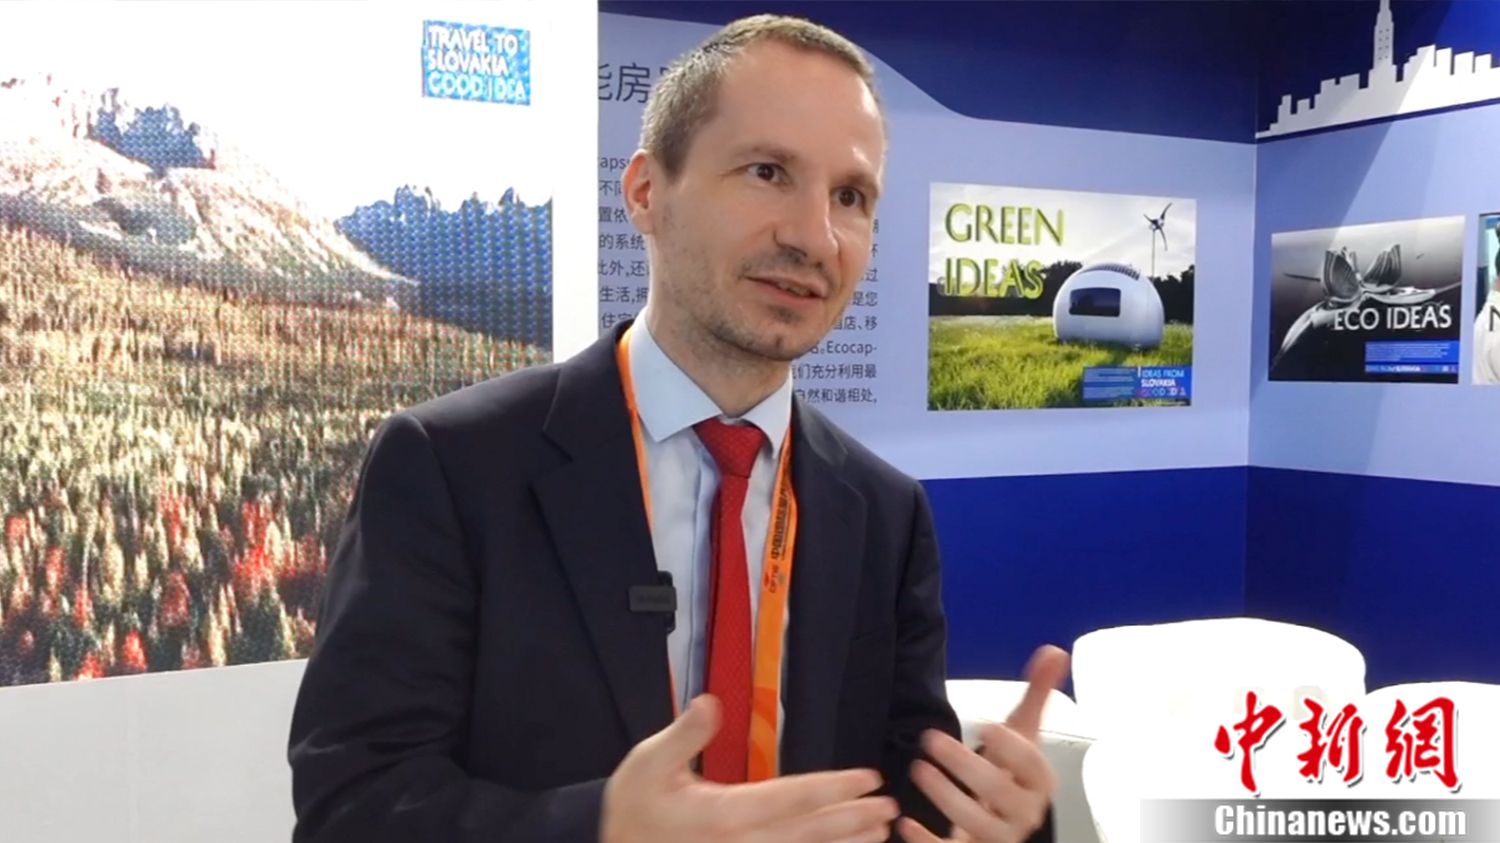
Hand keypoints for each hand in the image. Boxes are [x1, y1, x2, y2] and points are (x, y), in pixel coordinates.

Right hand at [602, 695, 900, 842]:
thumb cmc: (633, 805)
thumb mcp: (648, 762)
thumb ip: (685, 735)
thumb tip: (711, 702)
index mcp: (723, 814)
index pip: (791, 797)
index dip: (834, 788)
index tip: (868, 778)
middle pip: (808, 833)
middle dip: (853, 820)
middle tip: (892, 808)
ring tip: (883, 835)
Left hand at [897, 645, 1069, 842]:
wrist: (1004, 823)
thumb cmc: (1011, 774)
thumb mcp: (1022, 735)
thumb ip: (1036, 695)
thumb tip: (1052, 651)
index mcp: (1038, 782)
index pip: (1031, 765)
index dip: (1011, 747)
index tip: (984, 725)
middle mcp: (1023, 812)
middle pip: (1000, 793)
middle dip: (965, 766)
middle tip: (930, 739)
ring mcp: (998, 836)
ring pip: (977, 824)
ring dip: (945, 798)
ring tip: (917, 769)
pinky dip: (927, 841)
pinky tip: (905, 823)